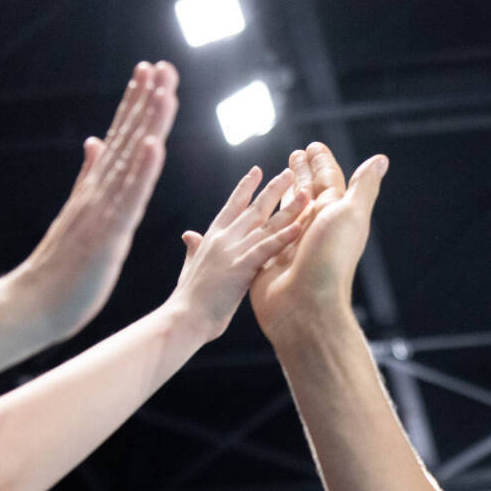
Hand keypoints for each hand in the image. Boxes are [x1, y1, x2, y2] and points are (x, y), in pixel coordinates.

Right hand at [13, 62, 174, 337]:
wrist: (32, 304)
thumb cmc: (60, 269)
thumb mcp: (81, 215)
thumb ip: (89, 177)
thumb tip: (94, 141)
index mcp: (96, 190)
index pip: (120, 138)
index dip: (136, 104)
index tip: (150, 72)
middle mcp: (98, 191)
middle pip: (127, 137)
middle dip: (145, 100)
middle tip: (162, 64)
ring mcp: (102, 209)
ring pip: (131, 158)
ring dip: (148, 122)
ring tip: (163, 90)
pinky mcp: (108, 232)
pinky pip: (129, 197)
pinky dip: (142, 170)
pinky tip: (155, 144)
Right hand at [167, 166, 307, 340]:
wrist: (184, 319)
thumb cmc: (188, 299)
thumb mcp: (190, 267)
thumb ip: (194, 249)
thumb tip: (189, 235)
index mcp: (211, 238)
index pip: (232, 206)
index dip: (246, 187)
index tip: (258, 171)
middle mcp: (223, 239)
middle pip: (254, 208)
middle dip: (273, 189)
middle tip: (290, 172)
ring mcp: (232, 252)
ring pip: (265, 224)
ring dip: (288, 208)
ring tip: (306, 192)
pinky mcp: (241, 268)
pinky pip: (266, 248)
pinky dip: (283, 237)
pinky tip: (300, 227)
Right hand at [249, 143, 388, 342]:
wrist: (306, 306)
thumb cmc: (331, 260)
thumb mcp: (351, 216)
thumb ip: (363, 187)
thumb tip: (381, 159)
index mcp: (334, 215)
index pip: (329, 179)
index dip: (321, 161)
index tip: (313, 146)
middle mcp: (315, 227)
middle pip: (309, 192)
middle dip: (303, 172)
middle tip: (295, 154)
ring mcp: (292, 243)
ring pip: (288, 210)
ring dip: (283, 192)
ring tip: (275, 175)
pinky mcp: (270, 258)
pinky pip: (267, 232)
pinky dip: (262, 219)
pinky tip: (254, 211)